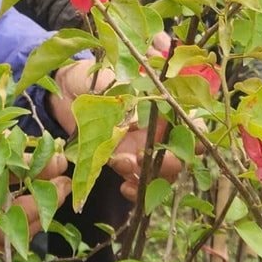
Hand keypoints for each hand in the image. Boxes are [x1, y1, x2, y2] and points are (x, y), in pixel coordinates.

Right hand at [0, 115, 69, 239]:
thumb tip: (17, 140)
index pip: (12, 173)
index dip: (41, 166)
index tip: (59, 157)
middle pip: (19, 208)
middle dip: (49, 195)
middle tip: (65, 180)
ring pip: (11, 232)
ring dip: (39, 216)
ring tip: (55, 197)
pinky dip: (18, 231)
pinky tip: (32, 215)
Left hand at [49, 32, 179, 199]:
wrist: (65, 90)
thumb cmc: (94, 74)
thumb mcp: (113, 71)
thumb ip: (134, 74)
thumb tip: (154, 72)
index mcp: (165, 107)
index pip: (194, 125)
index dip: (196, 136)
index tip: (181, 140)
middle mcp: (159, 130)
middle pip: (182, 155)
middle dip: (170, 162)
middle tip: (143, 156)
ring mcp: (143, 148)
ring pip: (163, 174)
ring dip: (149, 176)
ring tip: (123, 164)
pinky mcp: (125, 163)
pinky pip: (140, 184)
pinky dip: (136, 190)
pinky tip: (124, 187)